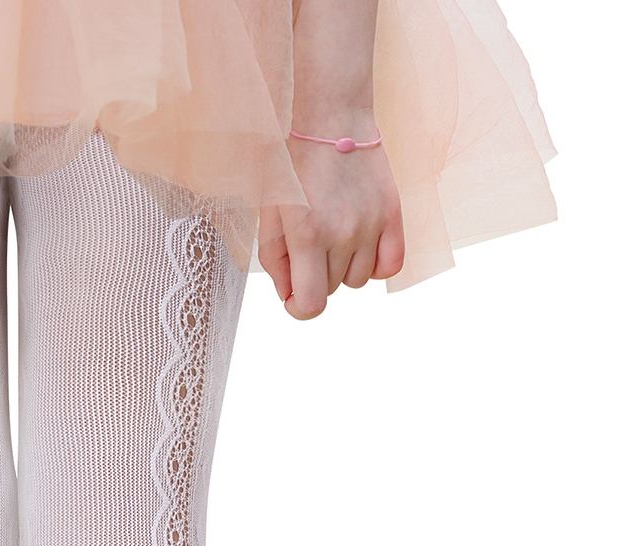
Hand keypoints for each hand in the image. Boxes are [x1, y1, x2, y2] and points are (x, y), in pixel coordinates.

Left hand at [258, 110, 404, 319]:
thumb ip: (276, 260)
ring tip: (334, 236)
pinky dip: (376, 265)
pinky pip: (391, 265)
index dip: (298, 308)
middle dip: (315, 276)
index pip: (310, 305)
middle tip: (309, 245)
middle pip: (331, 290)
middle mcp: (343, 234)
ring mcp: (371, 225)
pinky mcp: (393, 214)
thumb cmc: (292, 166)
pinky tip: (361, 247)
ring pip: (358, 279)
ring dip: (343, 268)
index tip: (293, 297)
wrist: (332, 119)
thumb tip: (288, 295)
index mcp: (308, 236)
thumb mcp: (270, 214)